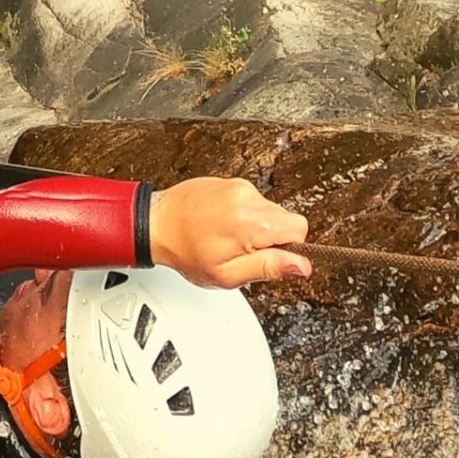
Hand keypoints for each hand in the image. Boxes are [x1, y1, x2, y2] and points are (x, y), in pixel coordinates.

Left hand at [148, 177, 310, 287]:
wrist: (157, 224)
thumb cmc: (185, 251)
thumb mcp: (227, 274)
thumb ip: (268, 268)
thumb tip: (301, 265)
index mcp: (250, 221)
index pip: (299, 228)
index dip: (289, 248)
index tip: (269, 256)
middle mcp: (247, 197)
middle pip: (286, 218)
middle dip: (272, 238)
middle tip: (244, 251)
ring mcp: (238, 187)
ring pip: (270, 210)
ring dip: (257, 227)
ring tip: (230, 238)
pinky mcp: (231, 183)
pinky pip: (253, 201)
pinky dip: (245, 215)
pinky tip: (223, 225)